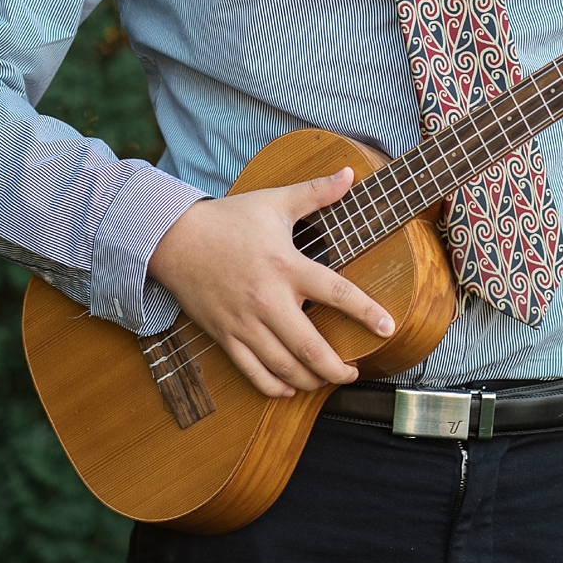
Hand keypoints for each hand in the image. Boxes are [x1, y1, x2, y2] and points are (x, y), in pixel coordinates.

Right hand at [146, 167, 395, 397]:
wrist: (173, 239)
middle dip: (340, 369)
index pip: (336, 294)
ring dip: (313, 380)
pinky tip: (290, 386)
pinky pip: (254, 373)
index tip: (388, 328)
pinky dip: (276, 387)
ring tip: (327, 378)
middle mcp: (268, 300)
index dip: (367, 313)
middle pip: (312, 349)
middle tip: (355, 371)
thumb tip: (350, 175)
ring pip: (285, 368)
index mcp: (286, 266)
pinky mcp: (225, 335)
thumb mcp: (273, 202)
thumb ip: (314, 193)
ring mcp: (245, 322)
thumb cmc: (228, 219)